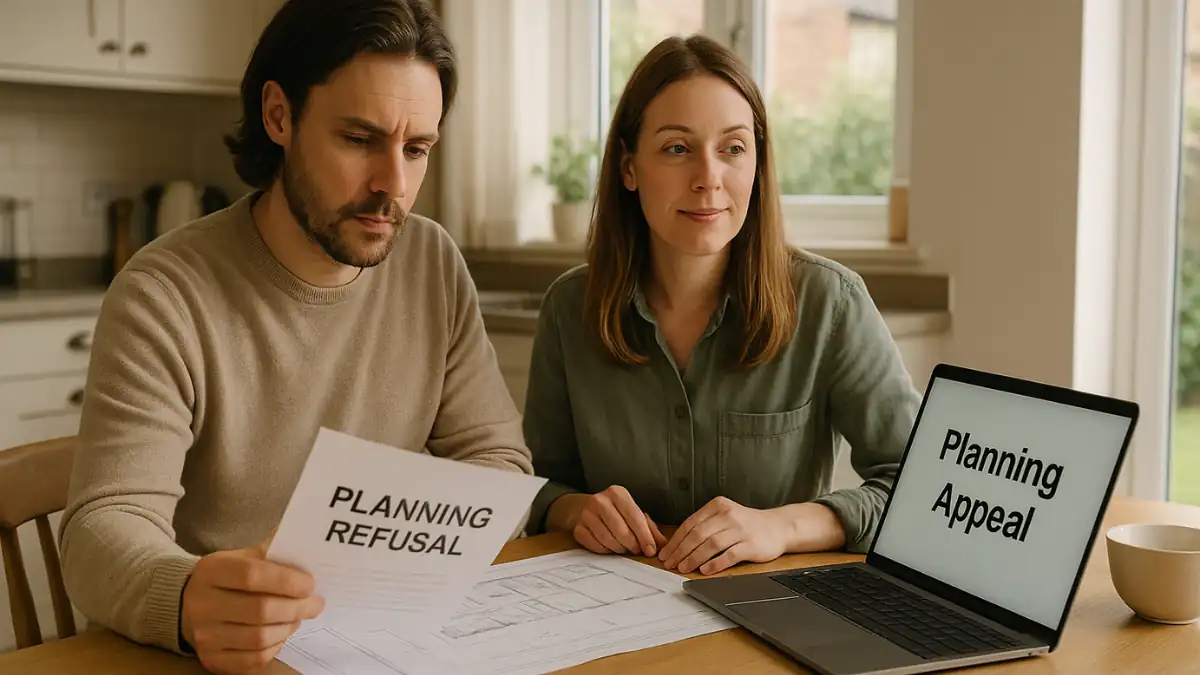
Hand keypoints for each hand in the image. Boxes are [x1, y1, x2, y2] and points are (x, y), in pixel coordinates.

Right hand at [180, 543, 324, 673]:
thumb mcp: (241, 556)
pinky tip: (281, 634)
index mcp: (211, 571)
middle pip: (260, 610)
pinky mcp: (212, 659)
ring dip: (288, 627)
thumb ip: (271, 554)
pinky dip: (276, 647)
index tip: (310, 584)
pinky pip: (254, 659)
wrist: (190, 605)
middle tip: (316, 604)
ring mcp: (205, 635)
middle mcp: (202, 604)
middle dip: (297, 608)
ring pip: (260, 638)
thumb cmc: (227, 577)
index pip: (252, 576)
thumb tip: (309, 550)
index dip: (287, 581)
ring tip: (298, 617)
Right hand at [553, 487, 667, 556]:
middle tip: (636, 550)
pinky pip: (595, 546)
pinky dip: (606, 551)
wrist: (584, 508)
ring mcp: (586, 514)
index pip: (634, 517)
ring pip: (608, 540)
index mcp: (617, 493)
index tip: (651, 550)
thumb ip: (650, 528)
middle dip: (632, 545)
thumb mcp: (633, 513)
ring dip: (619, 549)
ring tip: (623, 547)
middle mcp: (600, 500)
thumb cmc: (615, 512)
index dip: (645, 536)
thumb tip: (664, 545)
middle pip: (621, 531)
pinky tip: (610, 547)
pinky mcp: (578, 528)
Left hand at [659, 497, 796, 575]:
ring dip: (694, 558)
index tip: (665, 553)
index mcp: (718, 506)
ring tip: (683, 568)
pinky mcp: (751, 545)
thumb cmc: (747, 524)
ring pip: (711, 545)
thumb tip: (678, 544)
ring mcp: (740, 530)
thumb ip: (705, 525)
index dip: (675, 541)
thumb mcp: (725, 516)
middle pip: (698, 534)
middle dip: (680, 551)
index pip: (690, 524)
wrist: (778, 527)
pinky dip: (715, 563)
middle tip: (670, 564)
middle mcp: (728, 515)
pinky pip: (729, 555)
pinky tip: (705, 570)